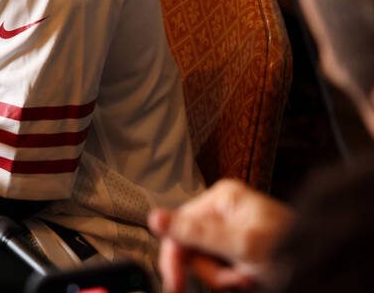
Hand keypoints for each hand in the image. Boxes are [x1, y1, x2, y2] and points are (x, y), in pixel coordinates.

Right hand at [148, 179, 293, 292]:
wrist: (324, 267)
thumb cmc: (294, 251)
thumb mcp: (241, 245)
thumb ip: (197, 233)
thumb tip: (156, 218)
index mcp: (223, 198)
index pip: (179, 225)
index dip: (174, 256)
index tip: (175, 282)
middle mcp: (226, 210)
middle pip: (191, 245)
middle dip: (209, 269)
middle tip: (231, 280)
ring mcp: (233, 230)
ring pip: (205, 260)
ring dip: (222, 277)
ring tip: (246, 279)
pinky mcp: (240, 249)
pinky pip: (220, 267)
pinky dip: (231, 278)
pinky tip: (248, 279)